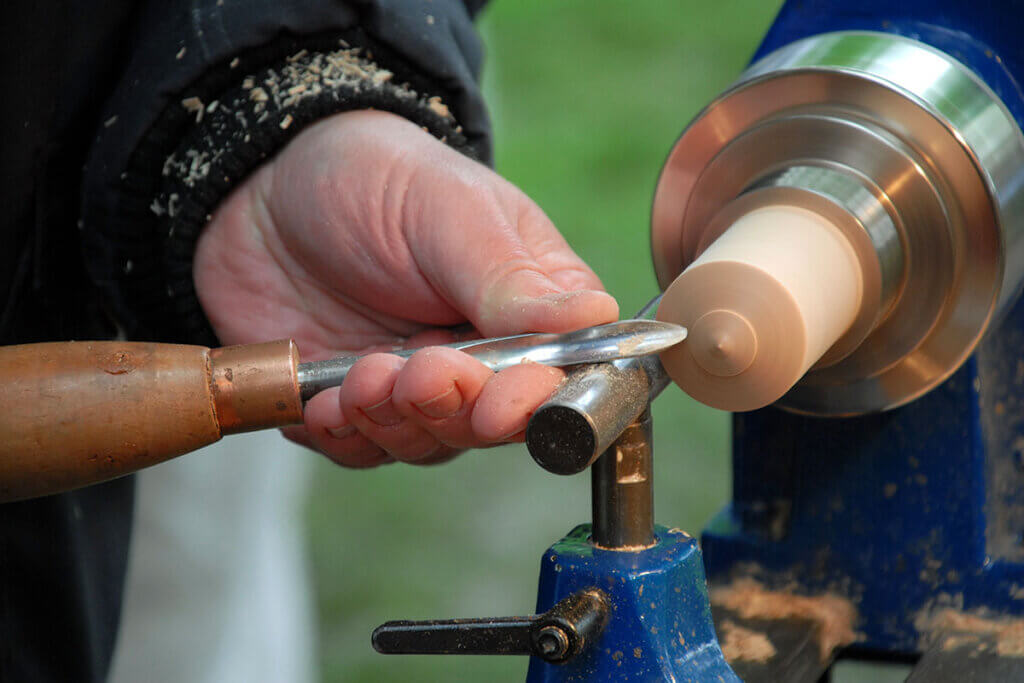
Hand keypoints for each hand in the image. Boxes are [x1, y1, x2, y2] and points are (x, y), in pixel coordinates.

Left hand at [193, 110, 617, 466]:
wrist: (265, 182)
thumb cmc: (377, 178)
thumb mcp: (452, 213)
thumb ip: (513, 279)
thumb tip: (595, 318)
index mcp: (528, 306)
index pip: (556, 376)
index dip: (533, 404)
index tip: (497, 402)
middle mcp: (480, 356)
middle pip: (490, 426)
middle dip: (452, 410)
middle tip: (419, 372)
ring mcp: (415, 384)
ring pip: (427, 444)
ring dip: (394, 422)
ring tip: (359, 376)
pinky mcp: (353, 402)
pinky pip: (359, 449)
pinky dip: (343, 437)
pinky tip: (323, 403)